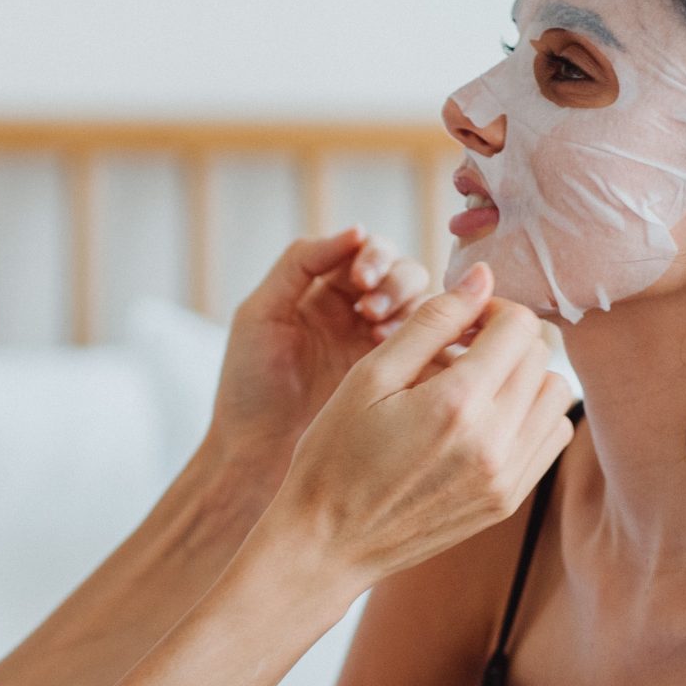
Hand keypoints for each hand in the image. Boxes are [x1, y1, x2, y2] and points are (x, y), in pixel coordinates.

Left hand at [205, 226, 433, 468]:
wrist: (255, 455)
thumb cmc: (249, 386)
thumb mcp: (260, 315)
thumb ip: (300, 264)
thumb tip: (357, 230)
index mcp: (327, 291)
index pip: (369, 253)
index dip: (373, 257)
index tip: (361, 280)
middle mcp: (361, 314)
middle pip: (405, 274)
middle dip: (395, 284)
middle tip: (371, 312)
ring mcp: (385, 349)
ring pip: (426, 310)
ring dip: (413, 313)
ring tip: (380, 336)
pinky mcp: (404, 384)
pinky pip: (436, 353)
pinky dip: (433, 347)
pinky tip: (411, 357)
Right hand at [267, 265, 575, 584]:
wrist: (327, 543)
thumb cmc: (334, 455)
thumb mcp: (369, 377)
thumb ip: (430, 323)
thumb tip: (480, 279)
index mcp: (457, 404)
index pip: (519, 326)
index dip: (492, 308)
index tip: (461, 319)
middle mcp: (494, 443)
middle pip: (541, 356)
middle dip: (506, 338)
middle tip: (462, 347)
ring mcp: (507, 478)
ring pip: (556, 396)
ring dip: (524, 376)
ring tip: (475, 383)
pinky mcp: (508, 502)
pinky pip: (550, 439)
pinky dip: (529, 416)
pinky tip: (485, 419)